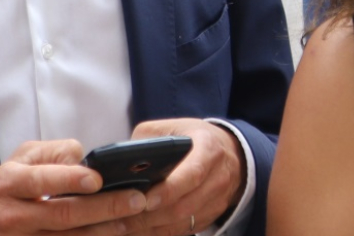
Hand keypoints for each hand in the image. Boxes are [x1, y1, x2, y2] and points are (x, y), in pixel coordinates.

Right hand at [0, 139, 147, 235]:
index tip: (98, 179)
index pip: (41, 180)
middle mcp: (12, 215)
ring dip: (101, 233)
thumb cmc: (2, 191)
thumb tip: (82, 157)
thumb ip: (51, 153)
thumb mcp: (18, 161)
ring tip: (129, 222)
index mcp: (9, 183)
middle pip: (62, 215)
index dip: (70, 179)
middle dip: (103, 208)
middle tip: (136, 199)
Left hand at [113, 119, 246, 235]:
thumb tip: (121, 160)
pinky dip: (160, 233)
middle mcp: (217, 177)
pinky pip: (183, 231)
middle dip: (152, 216)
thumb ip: (148, 139)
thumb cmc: (195, 138)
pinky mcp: (211, 216)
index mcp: (208, 149)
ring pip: (183, 223)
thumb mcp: (174, 127)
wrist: (231, 153)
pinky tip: (139, 231)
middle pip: (185, 205)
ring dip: (152, 228)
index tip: (147, 199)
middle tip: (123, 219)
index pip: (192, 174)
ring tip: (124, 227)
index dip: (169, 190)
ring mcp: (217, 200)